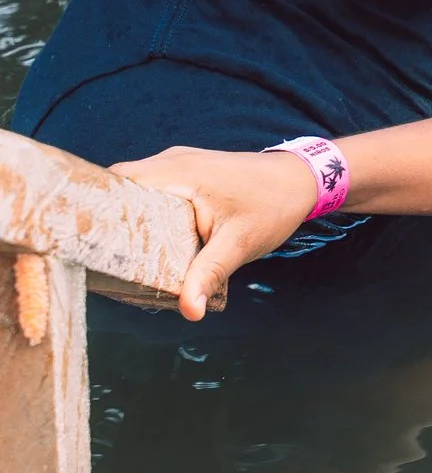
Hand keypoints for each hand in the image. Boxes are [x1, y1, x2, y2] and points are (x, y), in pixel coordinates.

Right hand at [114, 147, 318, 318]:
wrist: (305, 180)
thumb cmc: (274, 206)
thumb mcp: (239, 244)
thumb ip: (209, 274)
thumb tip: (188, 310)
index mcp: (176, 172)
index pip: (114, 185)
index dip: (95, 212)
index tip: (85, 244)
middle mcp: (171, 162)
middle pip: (119, 190)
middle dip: (109, 222)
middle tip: (99, 260)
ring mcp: (179, 164)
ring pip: (135, 190)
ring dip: (128, 219)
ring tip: (117, 256)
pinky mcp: (188, 173)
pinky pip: (154, 191)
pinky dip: (147, 213)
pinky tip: (147, 243)